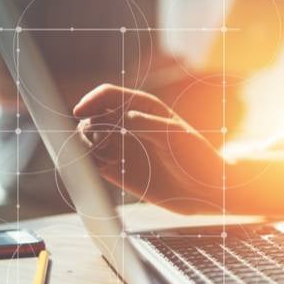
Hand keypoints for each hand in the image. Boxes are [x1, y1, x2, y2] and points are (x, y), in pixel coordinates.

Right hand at [72, 83, 225, 213]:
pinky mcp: (117, 169)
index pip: (107, 95)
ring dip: (88, 145)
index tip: (80, 113)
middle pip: (92, 115)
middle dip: (90, 127)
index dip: (91, 101)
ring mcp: (121, 146)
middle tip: (105, 145)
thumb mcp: (174, 135)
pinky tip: (105, 167)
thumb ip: (145, 123)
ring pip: (87, 137)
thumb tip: (117, 117)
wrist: (203, 188)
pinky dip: (88, 161)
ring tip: (108, 159)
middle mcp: (128, 124)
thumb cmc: (196, 156)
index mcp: (143, 107)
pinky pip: (91, 160)